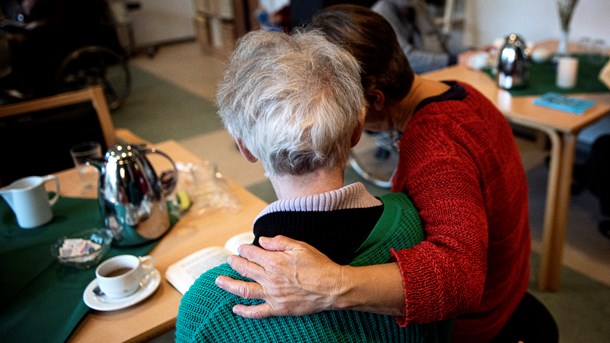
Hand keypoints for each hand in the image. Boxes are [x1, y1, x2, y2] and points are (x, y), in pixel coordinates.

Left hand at [215, 235, 342, 318]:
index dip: (244, 249)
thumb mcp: (300, 246)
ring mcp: (273, 295)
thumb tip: (262, 241)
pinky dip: (245, 311)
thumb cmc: (318, 265)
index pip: (252, 253)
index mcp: (275, 261)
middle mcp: (270, 278)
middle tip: (229, 260)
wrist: (332, 287)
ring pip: (245, 290)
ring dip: (229, 285)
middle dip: (234, 263)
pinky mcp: (278, 308)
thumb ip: (279, 242)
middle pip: (245, 269)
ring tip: (219, 281)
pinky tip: (235, 308)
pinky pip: (257, 312)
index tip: (241, 248)